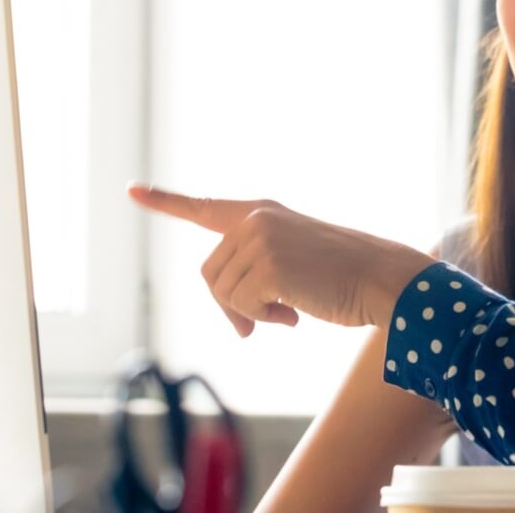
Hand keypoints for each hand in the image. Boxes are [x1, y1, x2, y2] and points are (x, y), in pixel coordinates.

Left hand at [127, 184, 436, 335]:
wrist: (382, 278)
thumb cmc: (345, 277)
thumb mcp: (294, 263)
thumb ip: (256, 273)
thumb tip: (236, 319)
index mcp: (262, 213)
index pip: (204, 208)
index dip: (165, 201)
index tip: (132, 190)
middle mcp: (257, 219)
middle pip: (211, 275)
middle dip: (232, 306)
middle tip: (262, 323)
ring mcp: (261, 239)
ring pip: (223, 294)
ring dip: (251, 315)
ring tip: (290, 312)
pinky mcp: (268, 265)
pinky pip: (241, 307)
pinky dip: (264, 320)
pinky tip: (294, 316)